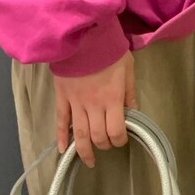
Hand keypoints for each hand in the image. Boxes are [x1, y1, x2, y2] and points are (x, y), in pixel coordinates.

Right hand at [53, 50, 137, 166]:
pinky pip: (60, 121)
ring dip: (84, 150)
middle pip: (97, 136)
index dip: (119, 140)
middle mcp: (93, 105)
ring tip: (89, 160)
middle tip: (107, 143)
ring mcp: (75, 102)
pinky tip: (63, 150)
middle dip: (104, 144)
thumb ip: (130, 92)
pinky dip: (61, 137)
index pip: (115, 131)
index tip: (122, 138)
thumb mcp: (127, 68)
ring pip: (79, 134)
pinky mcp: (62, 97)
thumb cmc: (108, 49)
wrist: (82, 34)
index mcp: (112, 98)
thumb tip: (134, 112)